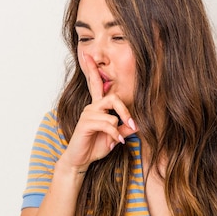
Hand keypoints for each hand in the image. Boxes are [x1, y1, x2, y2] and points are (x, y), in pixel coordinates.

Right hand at [60, 53, 137, 170]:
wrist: (80, 160)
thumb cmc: (94, 147)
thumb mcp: (115, 137)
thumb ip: (124, 128)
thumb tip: (137, 123)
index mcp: (97, 107)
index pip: (95, 83)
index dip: (91, 69)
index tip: (87, 54)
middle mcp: (91, 107)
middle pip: (112, 97)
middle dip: (124, 110)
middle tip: (132, 123)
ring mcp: (87, 114)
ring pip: (111, 112)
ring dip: (119, 126)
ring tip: (119, 139)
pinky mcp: (85, 123)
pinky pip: (107, 123)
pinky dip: (114, 133)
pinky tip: (115, 142)